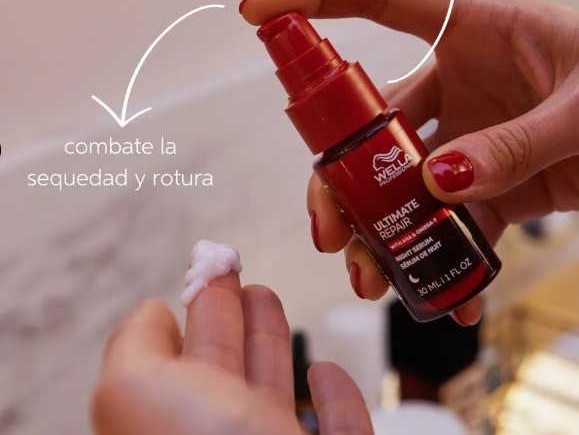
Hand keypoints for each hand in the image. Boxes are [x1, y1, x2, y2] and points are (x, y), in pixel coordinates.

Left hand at [92, 274, 372, 434]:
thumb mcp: (135, 393)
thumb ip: (133, 348)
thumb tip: (152, 314)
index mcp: (178, 420)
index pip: (185, 353)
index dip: (196, 305)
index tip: (210, 266)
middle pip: (227, 366)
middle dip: (232, 316)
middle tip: (238, 276)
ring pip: (275, 391)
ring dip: (272, 343)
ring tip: (267, 298)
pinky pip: (338, 431)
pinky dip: (336, 398)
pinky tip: (326, 372)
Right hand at [240, 0, 578, 323]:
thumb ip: (520, 143)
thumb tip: (441, 184)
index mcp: (474, 26)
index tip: (256, 12)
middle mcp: (457, 77)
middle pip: (366, 118)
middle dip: (336, 174)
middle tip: (329, 227)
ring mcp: (467, 132)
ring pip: (395, 178)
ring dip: (376, 227)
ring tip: (372, 276)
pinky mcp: (487, 181)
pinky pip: (447, 221)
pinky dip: (439, 258)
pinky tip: (447, 293)